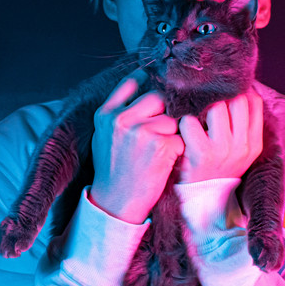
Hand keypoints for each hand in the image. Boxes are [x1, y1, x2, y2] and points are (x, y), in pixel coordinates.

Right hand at [89, 70, 184, 223]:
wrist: (115, 203)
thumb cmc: (113, 169)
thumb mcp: (104, 136)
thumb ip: (118, 112)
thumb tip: (141, 84)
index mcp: (106, 115)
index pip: (131, 83)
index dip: (147, 82)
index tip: (156, 87)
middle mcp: (122, 119)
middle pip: (158, 97)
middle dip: (164, 111)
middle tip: (161, 129)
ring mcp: (142, 132)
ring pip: (172, 119)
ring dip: (172, 133)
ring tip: (159, 151)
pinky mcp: (161, 146)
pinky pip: (180, 138)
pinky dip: (178, 149)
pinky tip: (166, 161)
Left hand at [177, 89, 263, 183]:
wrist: (201, 201)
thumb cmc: (216, 168)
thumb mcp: (238, 150)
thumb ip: (241, 123)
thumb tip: (239, 89)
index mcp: (254, 143)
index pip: (253, 101)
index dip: (238, 90)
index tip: (224, 90)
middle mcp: (242, 146)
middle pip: (236, 99)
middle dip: (220, 95)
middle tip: (205, 98)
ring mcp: (223, 150)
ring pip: (215, 106)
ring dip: (201, 106)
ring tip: (193, 112)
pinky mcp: (201, 154)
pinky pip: (190, 121)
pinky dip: (183, 120)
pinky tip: (181, 127)